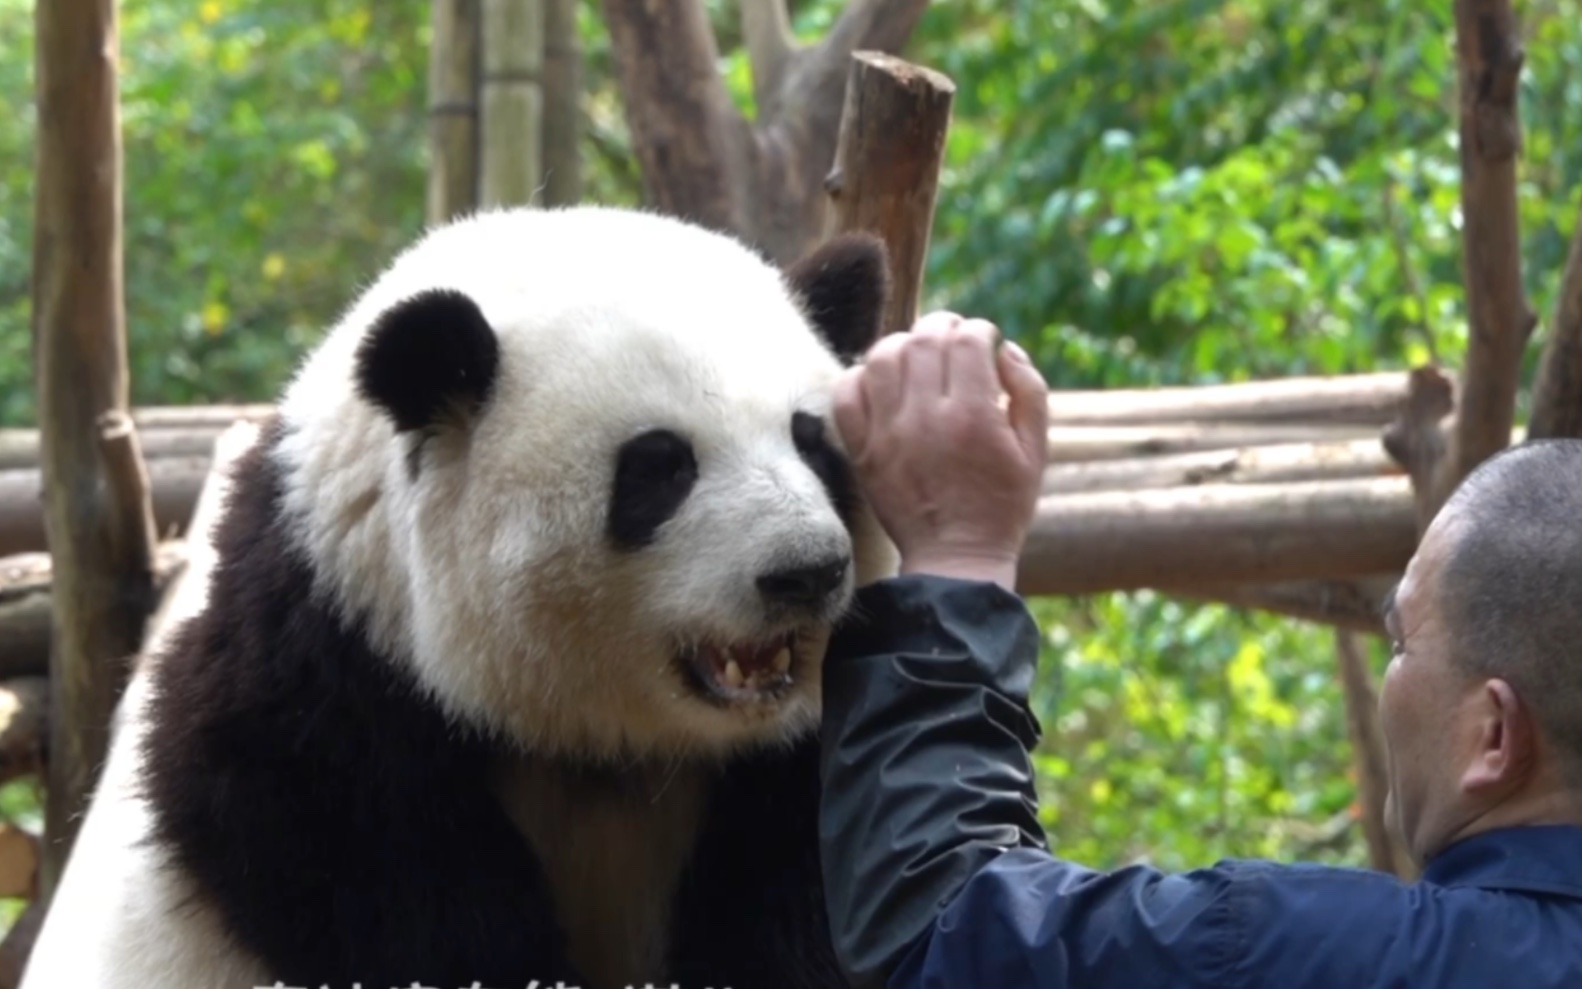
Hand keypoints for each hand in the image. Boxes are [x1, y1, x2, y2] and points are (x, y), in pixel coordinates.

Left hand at [833, 311, 1048, 590]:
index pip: (967, 340)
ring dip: (902, 344)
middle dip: (943, 326)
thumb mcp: (1036, 451)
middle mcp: (926, 418)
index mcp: (974, 416)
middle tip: (953, 337)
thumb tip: (1005, 348)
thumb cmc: (1002, 505)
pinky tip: (884, 381)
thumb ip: (1029, 392)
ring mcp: (887, 432)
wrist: (955, 558)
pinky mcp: (862, 449)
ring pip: (882, 356)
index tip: (985, 340)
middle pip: (924, 340)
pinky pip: (847, 393)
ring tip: (918, 354)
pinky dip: (862, 375)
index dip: (979, 330)